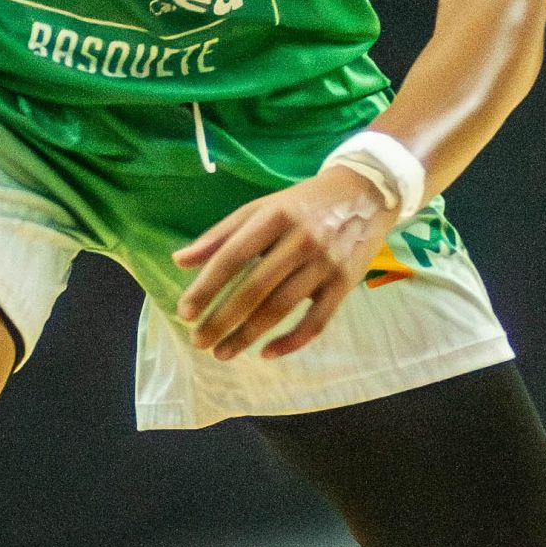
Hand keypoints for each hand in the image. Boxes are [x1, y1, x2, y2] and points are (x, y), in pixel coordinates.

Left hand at [173, 166, 400, 359]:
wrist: (366, 193)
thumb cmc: (304, 204)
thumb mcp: (262, 208)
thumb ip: (221, 235)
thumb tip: (179, 261)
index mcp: (275, 216)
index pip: (233, 256)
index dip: (207, 286)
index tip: (185, 312)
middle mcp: (301, 239)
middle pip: (255, 288)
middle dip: (222, 319)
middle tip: (198, 341)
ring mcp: (326, 263)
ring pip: (281, 308)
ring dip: (248, 336)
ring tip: (222, 353)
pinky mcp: (346, 283)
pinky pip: (317, 321)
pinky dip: (291, 341)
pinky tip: (267, 353)